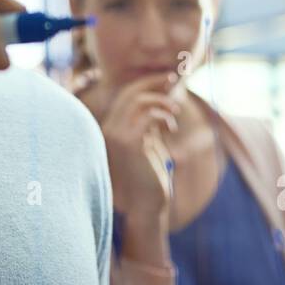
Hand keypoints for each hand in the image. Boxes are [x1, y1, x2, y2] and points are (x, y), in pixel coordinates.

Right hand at [99, 72, 179, 216]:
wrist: (145, 205)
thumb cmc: (149, 176)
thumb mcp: (148, 142)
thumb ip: (148, 122)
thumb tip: (161, 98)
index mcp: (110, 128)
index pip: (125, 95)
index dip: (146, 83)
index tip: (166, 79)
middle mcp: (109, 129)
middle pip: (130, 93)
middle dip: (154, 82)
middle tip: (174, 78)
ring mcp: (117, 136)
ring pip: (139, 101)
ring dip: (161, 101)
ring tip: (175, 110)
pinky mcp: (130, 144)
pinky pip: (148, 116)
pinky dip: (163, 116)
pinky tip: (170, 127)